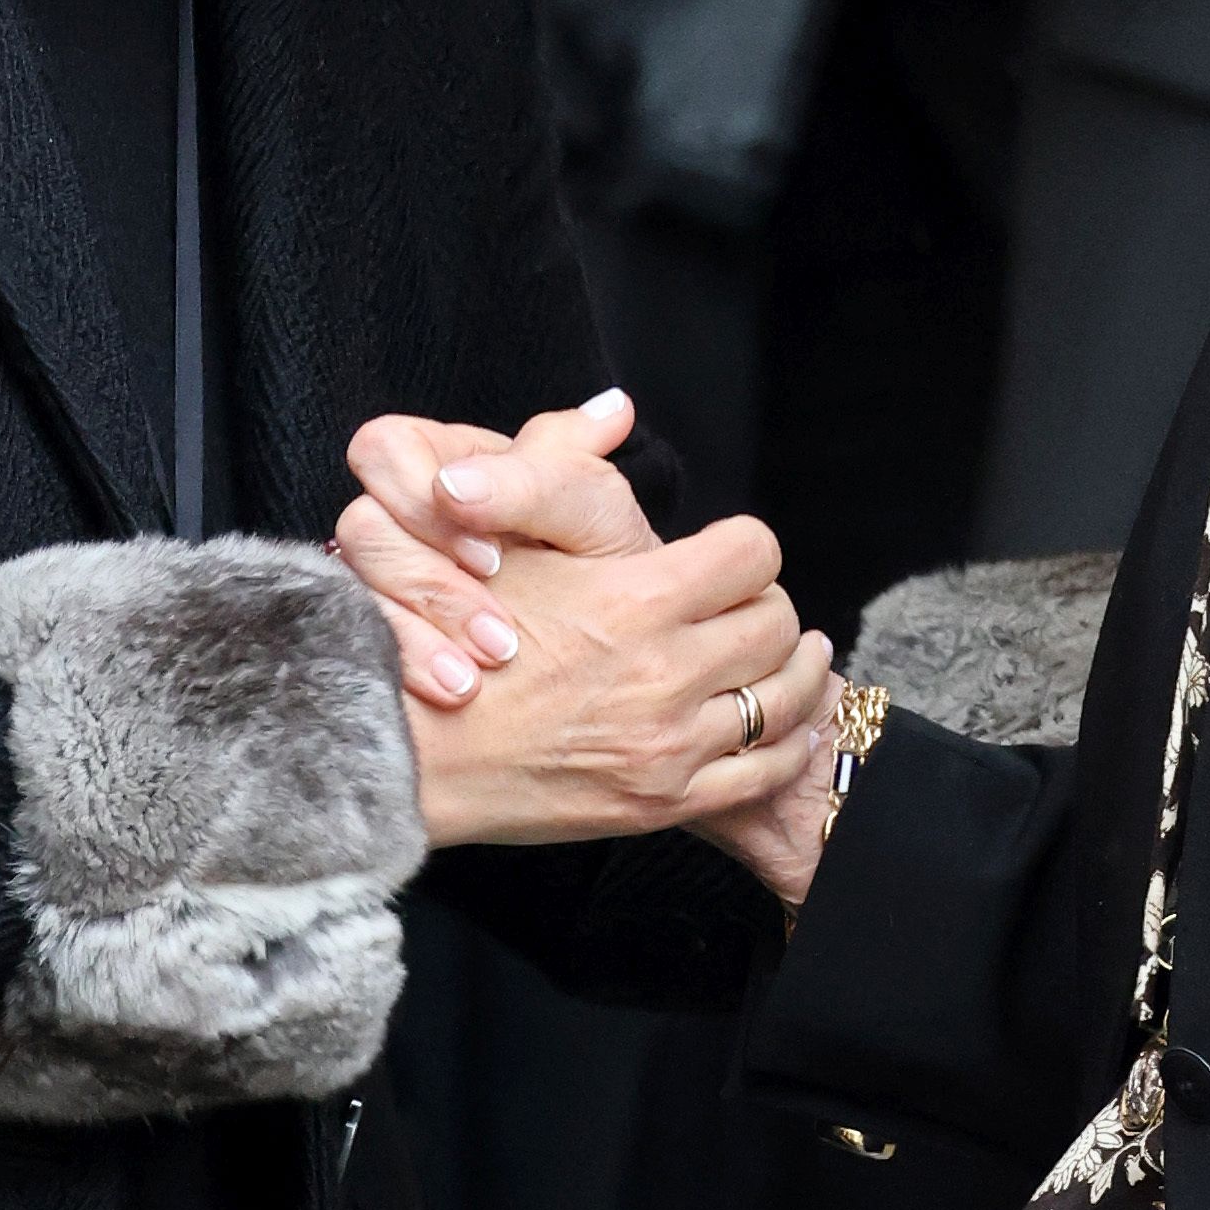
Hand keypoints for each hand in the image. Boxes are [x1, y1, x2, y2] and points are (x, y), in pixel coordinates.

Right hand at [338, 387, 658, 709]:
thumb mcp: (596, 509)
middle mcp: (405, 517)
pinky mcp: (382, 635)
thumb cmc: (610, 559)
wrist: (624, 641)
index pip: (384, 452)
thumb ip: (543, 474)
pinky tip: (457, 690)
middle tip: (500, 633)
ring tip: (478, 677)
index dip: (420, 500)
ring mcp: (387, 579)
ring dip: (420, 636)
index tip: (493, 557)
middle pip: (361, 528)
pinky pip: (362, 648)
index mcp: (447, 460)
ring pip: (355, 594)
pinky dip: (410, 670)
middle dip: (429, 584)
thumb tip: (457, 484)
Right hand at [384, 508, 828, 859]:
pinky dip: (786, 744)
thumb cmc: (450, 641)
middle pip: (776, 624)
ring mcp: (668, 744)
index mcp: (633, 599)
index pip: (751, 553)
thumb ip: (562, 472)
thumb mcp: (507, 542)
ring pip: (783, 698)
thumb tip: (615, 409)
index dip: (744, 550)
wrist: (415, 758)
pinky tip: (781, 727)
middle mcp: (662, 673)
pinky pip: (764, 770)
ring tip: (791, 662)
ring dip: (794, 674)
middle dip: (767, 610)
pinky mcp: (665, 800)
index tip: (730, 559)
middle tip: (751, 611)